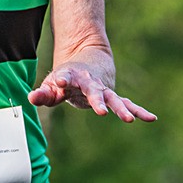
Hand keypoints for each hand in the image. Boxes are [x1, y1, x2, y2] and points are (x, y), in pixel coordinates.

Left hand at [28, 64, 156, 122]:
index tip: (59, 82)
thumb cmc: (65, 77)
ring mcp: (103, 89)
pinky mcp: (112, 96)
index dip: (62, 79)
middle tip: (100, 110)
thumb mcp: (52, 84)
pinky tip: (151, 118)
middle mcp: (89, 82)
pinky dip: (139, 111)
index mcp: (72, 76)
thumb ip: (43, 93)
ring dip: (121, 109)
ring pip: (113, 98)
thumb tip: (30, 98)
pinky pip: (127, 104)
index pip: (65, 77)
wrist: (86, 63)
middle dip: (96, 99)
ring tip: (129, 119)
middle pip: (93, 90)